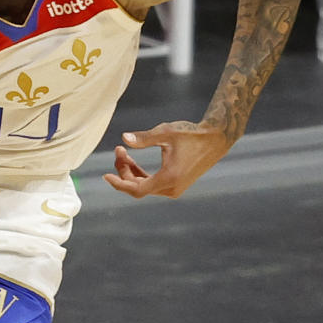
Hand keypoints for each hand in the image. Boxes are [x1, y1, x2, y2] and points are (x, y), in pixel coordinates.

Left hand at [103, 122, 230, 199]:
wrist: (216, 139)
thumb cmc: (192, 134)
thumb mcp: (166, 133)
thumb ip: (145, 138)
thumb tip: (124, 138)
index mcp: (169, 179)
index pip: (136, 189)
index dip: (119, 184)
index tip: (105, 176)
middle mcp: (171, 188)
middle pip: (138, 187)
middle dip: (124, 170)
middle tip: (118, 150)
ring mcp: (174, 189)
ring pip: (144, 186)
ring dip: (131, 172)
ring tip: (123, 153)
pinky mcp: (176, 185)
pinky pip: (152, 184)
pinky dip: (141, 174)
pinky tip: (132, 161)